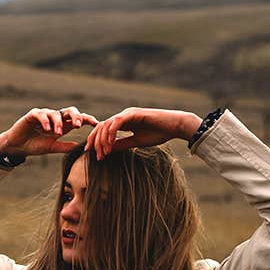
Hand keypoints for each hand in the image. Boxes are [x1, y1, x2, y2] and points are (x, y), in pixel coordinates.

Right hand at [0, 107, 98, 157]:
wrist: (17, 147)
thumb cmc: (35, 146)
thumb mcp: (52, 148)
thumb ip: (65, 146)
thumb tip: (80, 147)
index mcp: (62, 125)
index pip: (77, 119)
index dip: (87, 119)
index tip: (95, 123)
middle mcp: (55, 118)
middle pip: (70, 111)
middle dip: (76, 116)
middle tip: (78, 124)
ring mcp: (44, 115)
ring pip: (56, 113)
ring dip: (58, 123)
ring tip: (57, 133)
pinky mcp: (33, 115)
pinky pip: (42, 114)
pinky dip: (46, 121)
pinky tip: (48, 129)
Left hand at [84, 107, 201, 159]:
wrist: (174, 126)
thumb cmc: (158, 133)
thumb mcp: (136, 142)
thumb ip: (122, 144)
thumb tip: (109, 150)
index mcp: (123, 122)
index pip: (104, 130)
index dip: (97, 142)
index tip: (95, 156)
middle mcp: (123, 116)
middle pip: (101, 126)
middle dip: (96, 141)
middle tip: (95, 155)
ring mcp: (128, 113)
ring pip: (107, 124)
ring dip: (103, 139)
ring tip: (104, 152)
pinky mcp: (134, 113)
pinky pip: (117, 122)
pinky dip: (112, 132)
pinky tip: (111, 143)